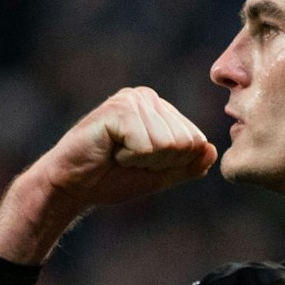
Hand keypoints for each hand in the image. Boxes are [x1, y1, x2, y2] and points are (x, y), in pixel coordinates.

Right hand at [0, 87, 216, 262]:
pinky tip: (110, 151)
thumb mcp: (159, 175)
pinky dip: (130, 157)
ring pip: (167, 144)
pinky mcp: (118, 110)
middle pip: (184, 142)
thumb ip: (187, 165)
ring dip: (142, 161)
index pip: (195, 141)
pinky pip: (147, 145)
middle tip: (128, 160)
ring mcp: (132, 101)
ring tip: (119, 155)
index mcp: (160, 109)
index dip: (172, 164)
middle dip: (159, 163)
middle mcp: (148, 98)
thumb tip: (211, 150)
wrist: (73, 187)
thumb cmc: (112, 179)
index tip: (142, 163)